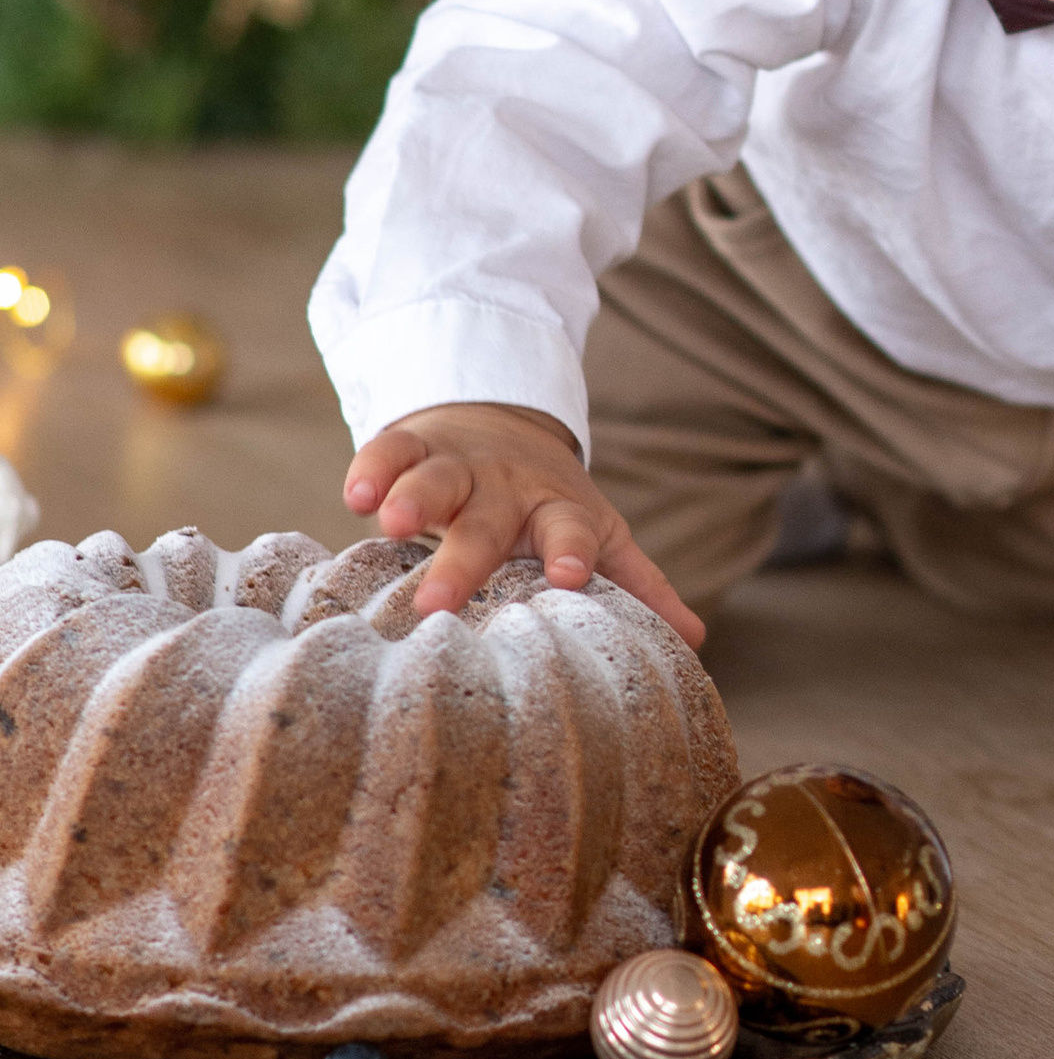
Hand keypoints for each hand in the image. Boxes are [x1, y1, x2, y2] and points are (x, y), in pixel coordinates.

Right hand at [345, 402, 706, 645]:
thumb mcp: (596, 532)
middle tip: (439, 602)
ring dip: (413, 497)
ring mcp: (459, 463)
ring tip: (390, 522)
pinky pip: (389, 450)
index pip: (572, 531)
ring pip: (436, 478)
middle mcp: (508, 487)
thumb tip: (694, 639)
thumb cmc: (549, 503)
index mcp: (559, 511)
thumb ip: (637, 582)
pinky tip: (354, 494)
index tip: (571, 578)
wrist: (504, 420)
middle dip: (465, 558)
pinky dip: (373, 468)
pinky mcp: (412, 444)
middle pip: (489, 522)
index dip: (573, 551)